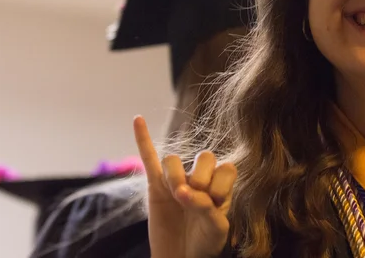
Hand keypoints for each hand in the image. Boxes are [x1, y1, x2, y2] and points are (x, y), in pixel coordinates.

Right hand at [133, 115, 235, 257]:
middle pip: (204, 157)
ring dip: (176, 174)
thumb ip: (207, 208)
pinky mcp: (156, 188)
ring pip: (175, 160)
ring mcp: (176, 181)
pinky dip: (143, 139)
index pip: (226, 167)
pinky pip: (148, 159)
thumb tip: (184, 192)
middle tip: (193, 199)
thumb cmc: (205, 244)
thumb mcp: (216, 229)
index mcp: (220, 186)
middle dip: (200, 176)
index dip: (221, 182)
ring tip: (177, 195)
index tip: (216, 203)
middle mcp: (200, 179)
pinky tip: (138, 120)